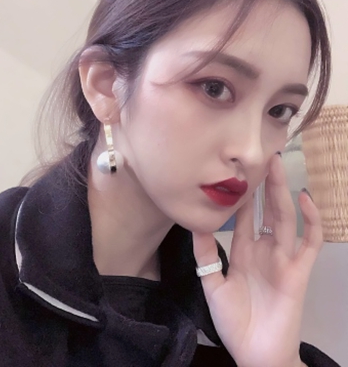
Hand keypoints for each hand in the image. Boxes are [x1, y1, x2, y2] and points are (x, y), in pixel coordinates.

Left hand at [192, 154, 322, 366]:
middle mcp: (263, 249)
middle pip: (265, 210)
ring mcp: (283, 258)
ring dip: (282, 192)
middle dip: (264, 185)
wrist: (254, 352)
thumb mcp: (214, 284)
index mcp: (243, 252)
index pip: (242, 217)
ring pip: (285, 218)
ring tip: (277, 165)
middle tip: (262, 157)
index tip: (236, 172)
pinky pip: (309, 241)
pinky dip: (311, 220)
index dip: (241, 196)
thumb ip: (206, 256)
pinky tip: (304, 198)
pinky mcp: (299, 270)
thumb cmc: (234, 321)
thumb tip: (194, 224)